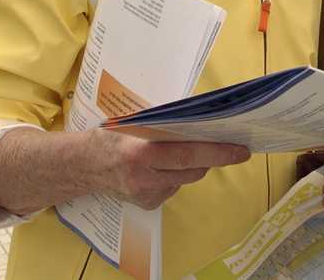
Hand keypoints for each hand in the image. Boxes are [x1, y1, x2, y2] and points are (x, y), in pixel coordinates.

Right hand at [86, 129, 249, 209]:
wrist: (81, 165)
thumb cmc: (110, 135)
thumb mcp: (134, 123)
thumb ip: (165, 123)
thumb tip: (203, 118)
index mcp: (140, 153)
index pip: (188, 154)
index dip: (218, 152)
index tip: (242, 150)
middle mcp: (143, 178)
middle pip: (192, 169)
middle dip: (215, 157)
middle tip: (234, 147)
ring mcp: (145, 195)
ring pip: (186, 179)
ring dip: (195, 165)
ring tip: (188, 149)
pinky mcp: (147, 204)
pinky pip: (174, 187)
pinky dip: (177, 175)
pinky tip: (163, 166)